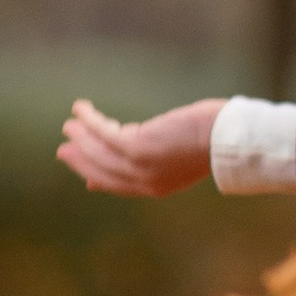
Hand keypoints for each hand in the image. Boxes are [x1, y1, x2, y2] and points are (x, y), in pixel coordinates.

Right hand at [58, 97, 223, 197]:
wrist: (231, 137)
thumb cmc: (216, 138)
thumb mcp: (184, 152)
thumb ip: (160, 154)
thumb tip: (138, 142)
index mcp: (159, 187)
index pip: (119, 186)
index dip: (98, 179)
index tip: (85, 177)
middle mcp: (146, 181)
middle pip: (103, 172)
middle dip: (82, 161)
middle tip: (64, 149)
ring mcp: (140, 166)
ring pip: (99, 153)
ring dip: (81, 137)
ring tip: (70, 124)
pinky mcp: (138, 147)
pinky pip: (103, 134)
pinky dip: (89, 120)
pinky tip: (81, 109)